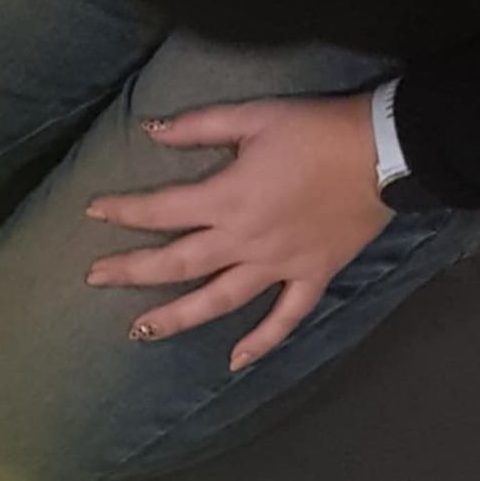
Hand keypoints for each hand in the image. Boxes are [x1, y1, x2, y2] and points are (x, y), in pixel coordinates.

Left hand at [84, 94, 391, 369]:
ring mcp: (278, 265)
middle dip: (131, 272)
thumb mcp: (255, 116)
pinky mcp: (312, 276)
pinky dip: (261, 342)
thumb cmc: (318, 129)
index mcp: (227, 199)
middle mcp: (245, 240)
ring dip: (177, 318)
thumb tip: (151, 130)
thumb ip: (200, 126)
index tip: (93, 213)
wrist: (387, 151)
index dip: (124, 211)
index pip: (162, 210)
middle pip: (178, 264)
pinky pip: (285, 317)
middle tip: (95, 279)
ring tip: (140, 332)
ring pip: (219, 300)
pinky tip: (234, 364)